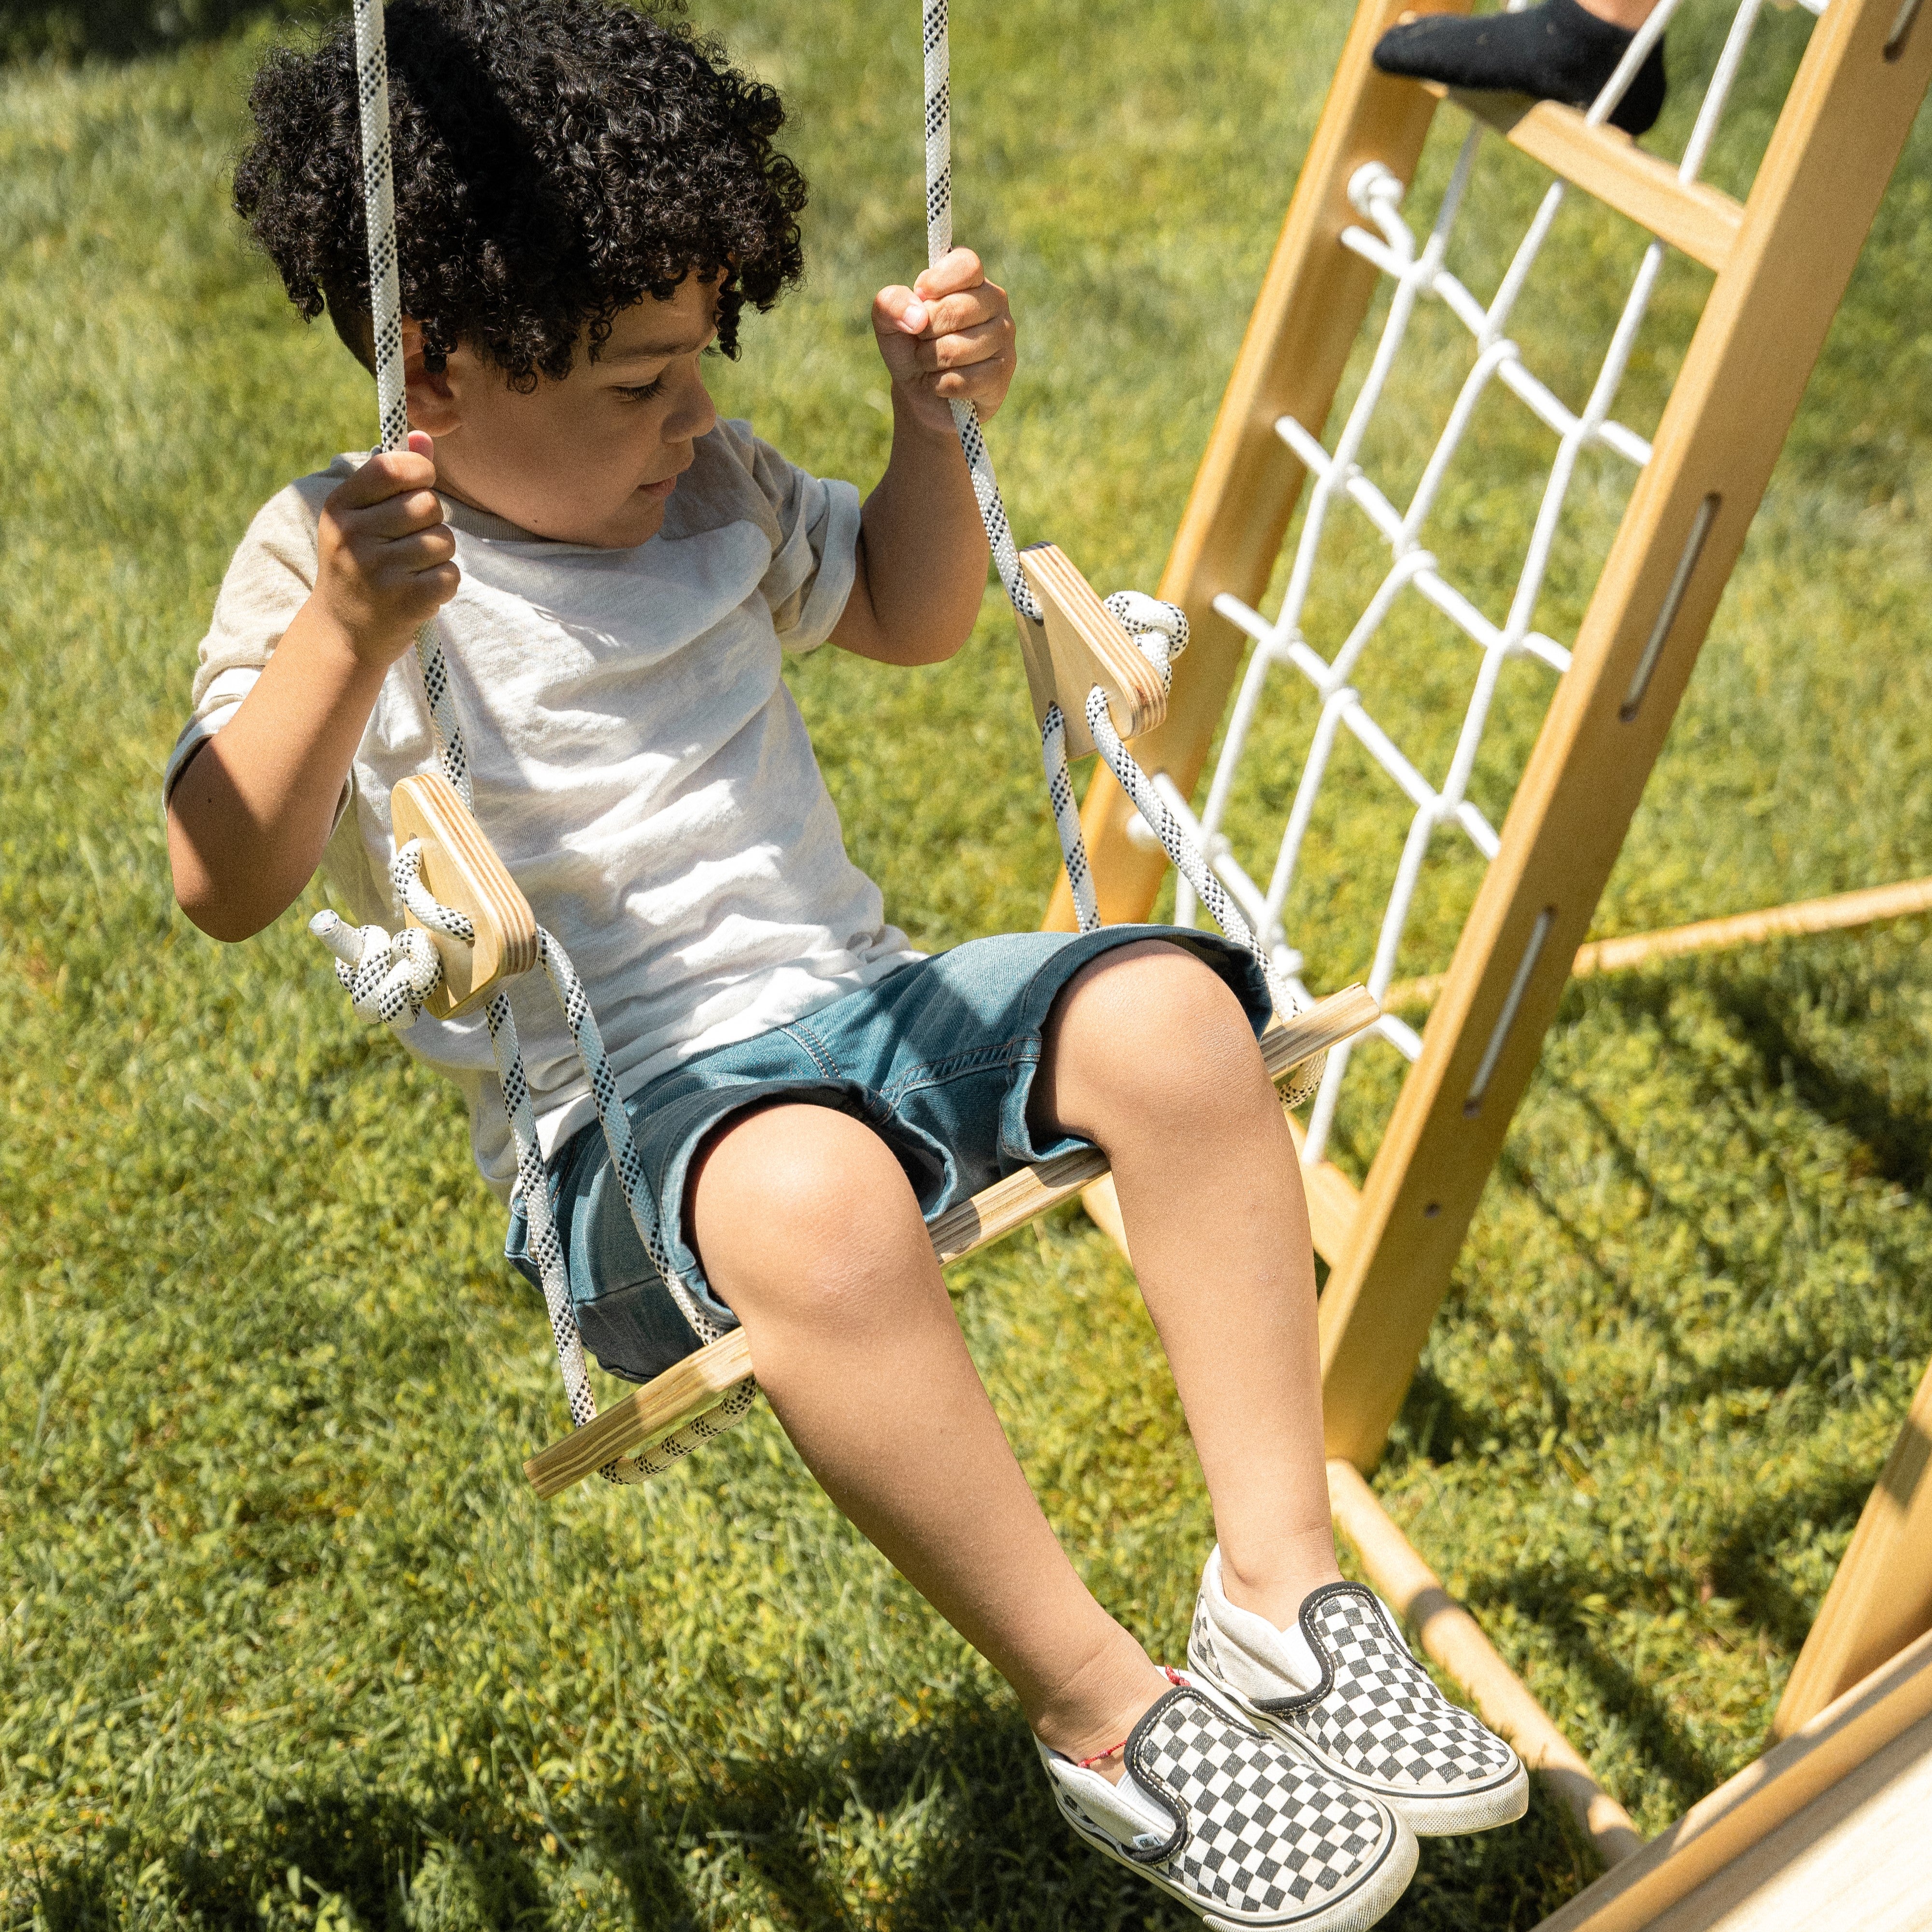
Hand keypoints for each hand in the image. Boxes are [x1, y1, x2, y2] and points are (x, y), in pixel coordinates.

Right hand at [314, 431, 459, 666]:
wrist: (344, 633)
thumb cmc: (360, 566)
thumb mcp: (363, 518)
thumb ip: (395, 475)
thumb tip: (424, 434)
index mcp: (342, 508)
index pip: (395, 468)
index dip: (421, 473)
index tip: (420, 486)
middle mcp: (355, 536)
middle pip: (428, 504)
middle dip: (430, 522)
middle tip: (407, 543)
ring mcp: (379, 571)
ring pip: (444, 540)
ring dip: (438, 555)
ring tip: (410, 570)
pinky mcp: (406, 601)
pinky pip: (451, 574)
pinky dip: (443, 583)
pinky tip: (418, 592)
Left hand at [871, 248, 1015, 436]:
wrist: (922, 393)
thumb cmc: (910, 348)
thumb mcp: (889, 322)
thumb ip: (890, 304)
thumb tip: (917, 317)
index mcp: (971, 279)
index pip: (966, 265)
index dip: (937, 282)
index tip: (920, 296)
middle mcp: (995, 301)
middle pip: (955, 310)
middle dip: (924, 333)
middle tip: (923, 340)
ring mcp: (1003, 337)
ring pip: (955, 350)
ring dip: (930, 362)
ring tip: (933, 362)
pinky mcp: (1003, 373)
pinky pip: (961, 381)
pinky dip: (940, 386)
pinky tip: (944, 383)